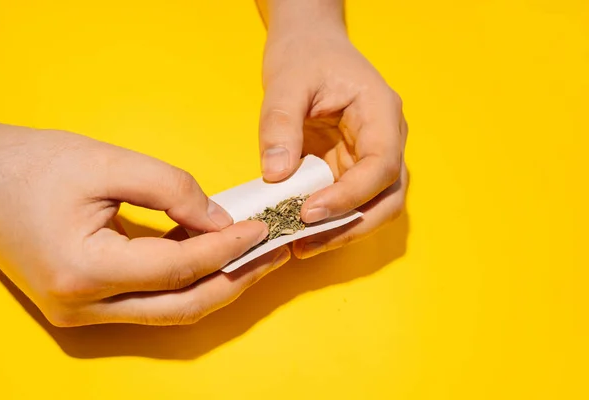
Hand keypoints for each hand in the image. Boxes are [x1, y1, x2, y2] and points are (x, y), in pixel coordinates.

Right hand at [0, 122, 289, 326]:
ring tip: (255, 255)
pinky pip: (152, 300)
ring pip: (170, 310)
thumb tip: (219, 220)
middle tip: (274, 254)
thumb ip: (171, 188)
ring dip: (216, 283)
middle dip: (235, 280)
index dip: (226, 249)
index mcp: (83, 270)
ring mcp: (84, 313)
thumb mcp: (108, 163)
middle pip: (182, 306)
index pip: (177, 269)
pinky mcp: (88, 304)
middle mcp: (83, 306)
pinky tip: (213, 254)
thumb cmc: (34, 166)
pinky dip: (187, 279)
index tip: (263, 229)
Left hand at [259, 29, 407, 258]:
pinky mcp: (352, 166)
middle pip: (389, 197)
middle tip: (306, 242)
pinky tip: (298, 229)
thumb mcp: (286, 82)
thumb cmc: (305, 55)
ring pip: (374, 206)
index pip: (382, 166)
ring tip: (300, 244)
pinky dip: (329, 220)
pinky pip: (349, 200)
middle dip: (352, 226)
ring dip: (342, 230)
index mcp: (381, 112)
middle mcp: (387, 138)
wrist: (310, 44)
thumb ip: (280, 126)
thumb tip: (276, 175)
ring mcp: (371, 155)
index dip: (351, 195)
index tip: (310, 212)